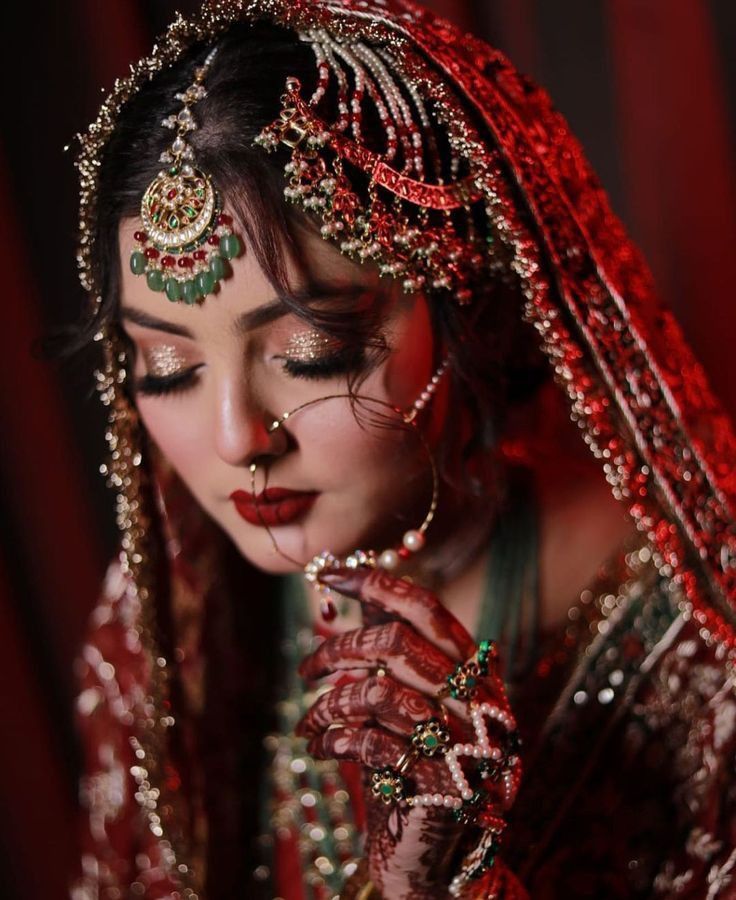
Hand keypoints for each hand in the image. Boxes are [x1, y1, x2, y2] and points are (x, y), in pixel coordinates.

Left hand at [296, 567, 519, 898]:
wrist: (442, 861)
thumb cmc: (418, 771)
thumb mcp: (411, 706)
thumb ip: (398, 655)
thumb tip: (363, 590)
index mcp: (475, 673)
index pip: (426, 610)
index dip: (376, 584)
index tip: (327, 573)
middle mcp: (478, 702)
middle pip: (397, 644)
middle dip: (339, 648)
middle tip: (306, 667)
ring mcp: (464, 744)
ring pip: (378, 691)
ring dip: (328, 702)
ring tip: (308, 721)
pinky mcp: (439, 786)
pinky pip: (372, 741)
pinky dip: (334, 739)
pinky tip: (322, 748)